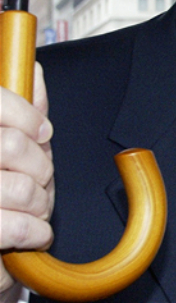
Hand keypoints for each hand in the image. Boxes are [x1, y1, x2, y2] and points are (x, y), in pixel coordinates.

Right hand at [0, 63, 53, 300]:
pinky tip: (34, 232)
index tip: (42, 132)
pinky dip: (34, 231)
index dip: (26, 114)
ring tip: (34, 208)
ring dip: (40, 202)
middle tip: (39, 179)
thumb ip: (22, 112)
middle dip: (40, 167)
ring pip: (20, 186)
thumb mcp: (12, 149)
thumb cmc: (1, 196)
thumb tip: (32, 72)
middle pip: (13, 146)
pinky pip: (11, 224)